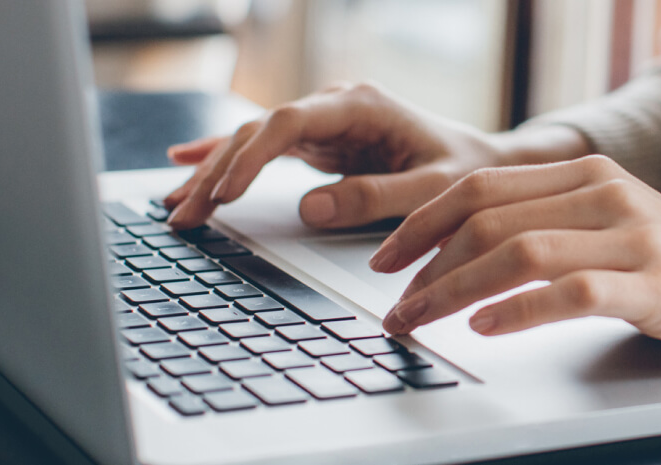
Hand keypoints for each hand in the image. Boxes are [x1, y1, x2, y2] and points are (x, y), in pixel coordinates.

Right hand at [162, 82, 501, 229]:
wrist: (485, 163)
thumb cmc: (465, 172)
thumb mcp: (431, 189)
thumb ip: (375, 198)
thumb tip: (309, 209)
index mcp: (362, 106)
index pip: (289, 122)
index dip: (251, 156)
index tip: (224, 192)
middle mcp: (336, 106)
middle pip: (259, 131)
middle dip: (217, 173)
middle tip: (184, 214)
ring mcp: (324, 122)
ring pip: (253, 140)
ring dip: (212, 173)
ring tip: (175, 207)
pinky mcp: (320, 142)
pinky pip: (263, 149)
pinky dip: (225, 158)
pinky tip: (184, 162)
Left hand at [371, 155, 660, 373]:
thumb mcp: (619, 229)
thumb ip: (556, 224)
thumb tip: (468, 250)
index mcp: (591, 174)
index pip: (482, 185)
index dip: (421, 222)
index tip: (385, 259)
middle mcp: (608, 194)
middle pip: (487, 214)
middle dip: (423, 262)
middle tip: (391, 304)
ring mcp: (635, 238)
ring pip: (518, 251)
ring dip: (453, 290)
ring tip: (419, 320)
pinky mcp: (658, 287)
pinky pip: (571, 292)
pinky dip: (517, 310)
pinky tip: (484, 328)